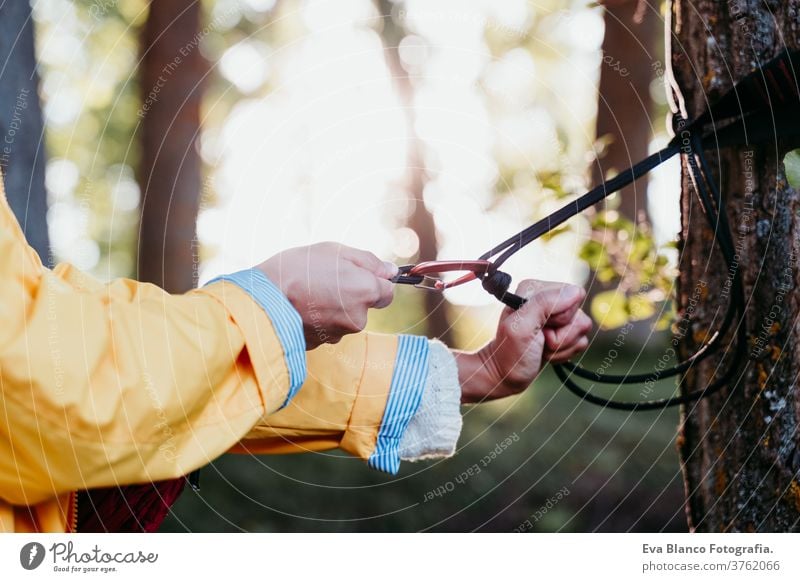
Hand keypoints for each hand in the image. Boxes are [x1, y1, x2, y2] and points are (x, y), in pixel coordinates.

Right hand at [257, 242, 396, 348]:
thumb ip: (368, 261)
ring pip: (345, 318)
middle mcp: (358, 317)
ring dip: (334, 307)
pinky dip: (319, 319)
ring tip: (308, 292)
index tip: (356, 274)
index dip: (373, 281)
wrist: (261, 301)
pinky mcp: (322, 344)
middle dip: (351, 294)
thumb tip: (390, 271)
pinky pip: (327, 329)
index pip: (387, 292)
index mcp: (366, 291)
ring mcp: (340, 334)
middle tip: (324, 279)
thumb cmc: (297, 269)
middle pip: (365, 306)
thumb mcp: (334, 251)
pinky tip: (301, 307)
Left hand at [457, 280, 591, 402]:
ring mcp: (558, 317)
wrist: (506, 375)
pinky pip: (581, 342)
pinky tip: (546, 352)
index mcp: (536, 289)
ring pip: (582, 328)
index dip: (562, 315)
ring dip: (561, 345)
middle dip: (561, 333)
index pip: (573, 293)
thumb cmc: (510, 352)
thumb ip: (544, 303)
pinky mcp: (565, 333)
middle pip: (579, 313)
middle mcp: (549, 299)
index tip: (541, 325)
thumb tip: (574, 292)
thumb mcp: (521, 326)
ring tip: (541, 346)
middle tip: (539, 338)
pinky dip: (564, 353)